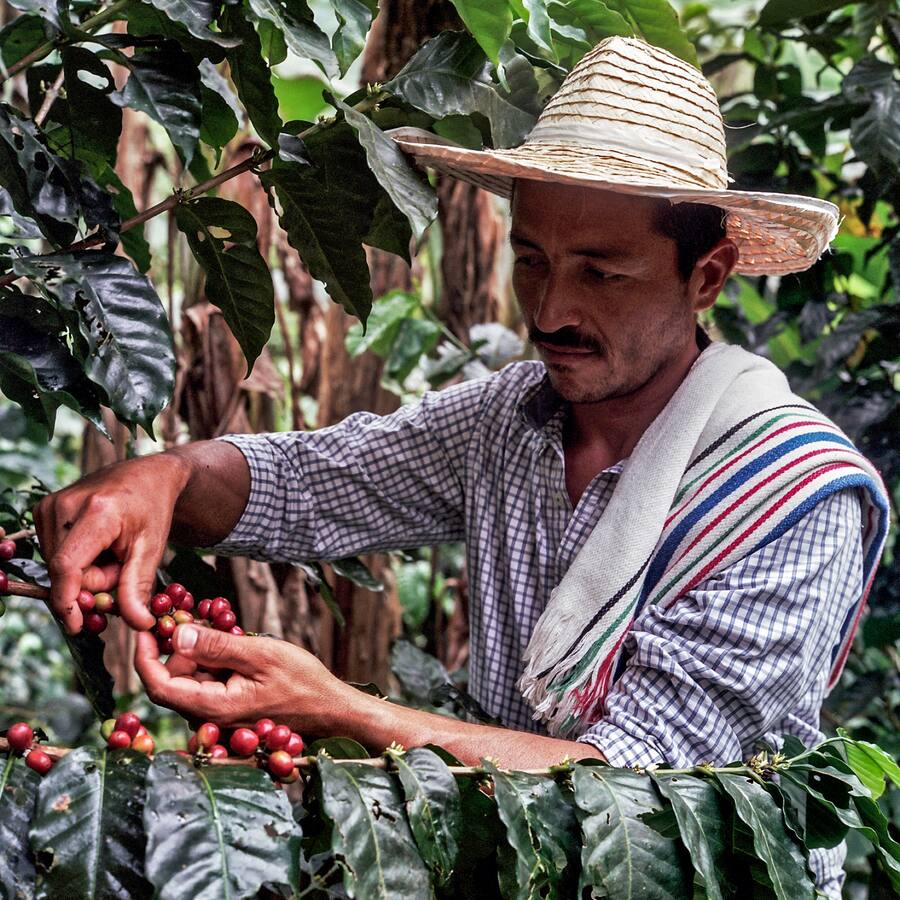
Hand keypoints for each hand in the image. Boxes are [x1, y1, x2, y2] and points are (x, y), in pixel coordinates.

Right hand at [34, 454, 190, 633]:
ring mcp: (51, 505)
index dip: (68, 601)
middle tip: (122, 564)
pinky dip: (78, 558)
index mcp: (97, 512)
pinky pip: (54, 552)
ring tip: (112, 550)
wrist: (147, 475)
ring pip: (58, 565)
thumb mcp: (152, 549)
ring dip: (86, 571)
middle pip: (66, 571)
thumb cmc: (153, 510)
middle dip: (94, 582)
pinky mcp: (44, 509)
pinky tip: (97, 543)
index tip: (77, 625)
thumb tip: (138, 625)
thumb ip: (138, 588)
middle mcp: (65, 505)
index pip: (68, 566)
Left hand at [134, 625, 354, 732]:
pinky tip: (233, 645)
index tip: (146, 626)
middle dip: (176, 647)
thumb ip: (217, 646)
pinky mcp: (230, 710)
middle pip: (172, 680)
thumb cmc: (302, 682)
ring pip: (190, 680)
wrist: (331, 709)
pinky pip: (208, 684)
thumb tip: (176, 634)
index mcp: (214, 706)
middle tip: (194, 615)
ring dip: (197, 652)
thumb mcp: (260, 654)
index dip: (145, 655)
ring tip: (224, 629)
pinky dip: (212, 661)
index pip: (159, 685)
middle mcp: (210, 717)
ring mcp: (220, 716)